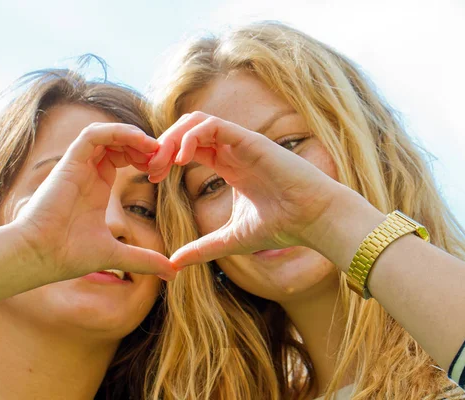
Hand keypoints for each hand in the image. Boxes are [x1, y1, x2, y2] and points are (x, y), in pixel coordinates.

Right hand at [13, 122, 175, 281]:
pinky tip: (140, 142)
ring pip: (108, 134)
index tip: (162, 173)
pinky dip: (117, 132)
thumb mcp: (117, 255)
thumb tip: (173, 273)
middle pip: (119, 142)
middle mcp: (88, 172)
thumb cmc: (68, 255)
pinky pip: (93, 135)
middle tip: (162, 159)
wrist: (39, 257)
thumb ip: (145, 260)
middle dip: (144, 146)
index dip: (145, 159)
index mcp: (97, 187)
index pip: (124, 158)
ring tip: (154, 149)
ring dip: (134, 136)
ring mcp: (78, 165)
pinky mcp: (69, 162)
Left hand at [148, 112, 348, 266]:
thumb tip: (173, 264)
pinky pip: (213, 125)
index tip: (152, 178)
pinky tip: (182, 159)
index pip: (189, 148)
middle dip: (164, 145)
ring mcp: (241, 143)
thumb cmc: (280, 227)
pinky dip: (192, 137)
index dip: (166, 158)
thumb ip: (202, 248)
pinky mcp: (250, 140)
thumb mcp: (230, 240)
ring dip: (174, 137)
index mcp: (228, 165)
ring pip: (197, 121)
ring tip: (163, 162)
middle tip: (151, 169)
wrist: (313, 220)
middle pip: (188, 130)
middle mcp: (232, 150)